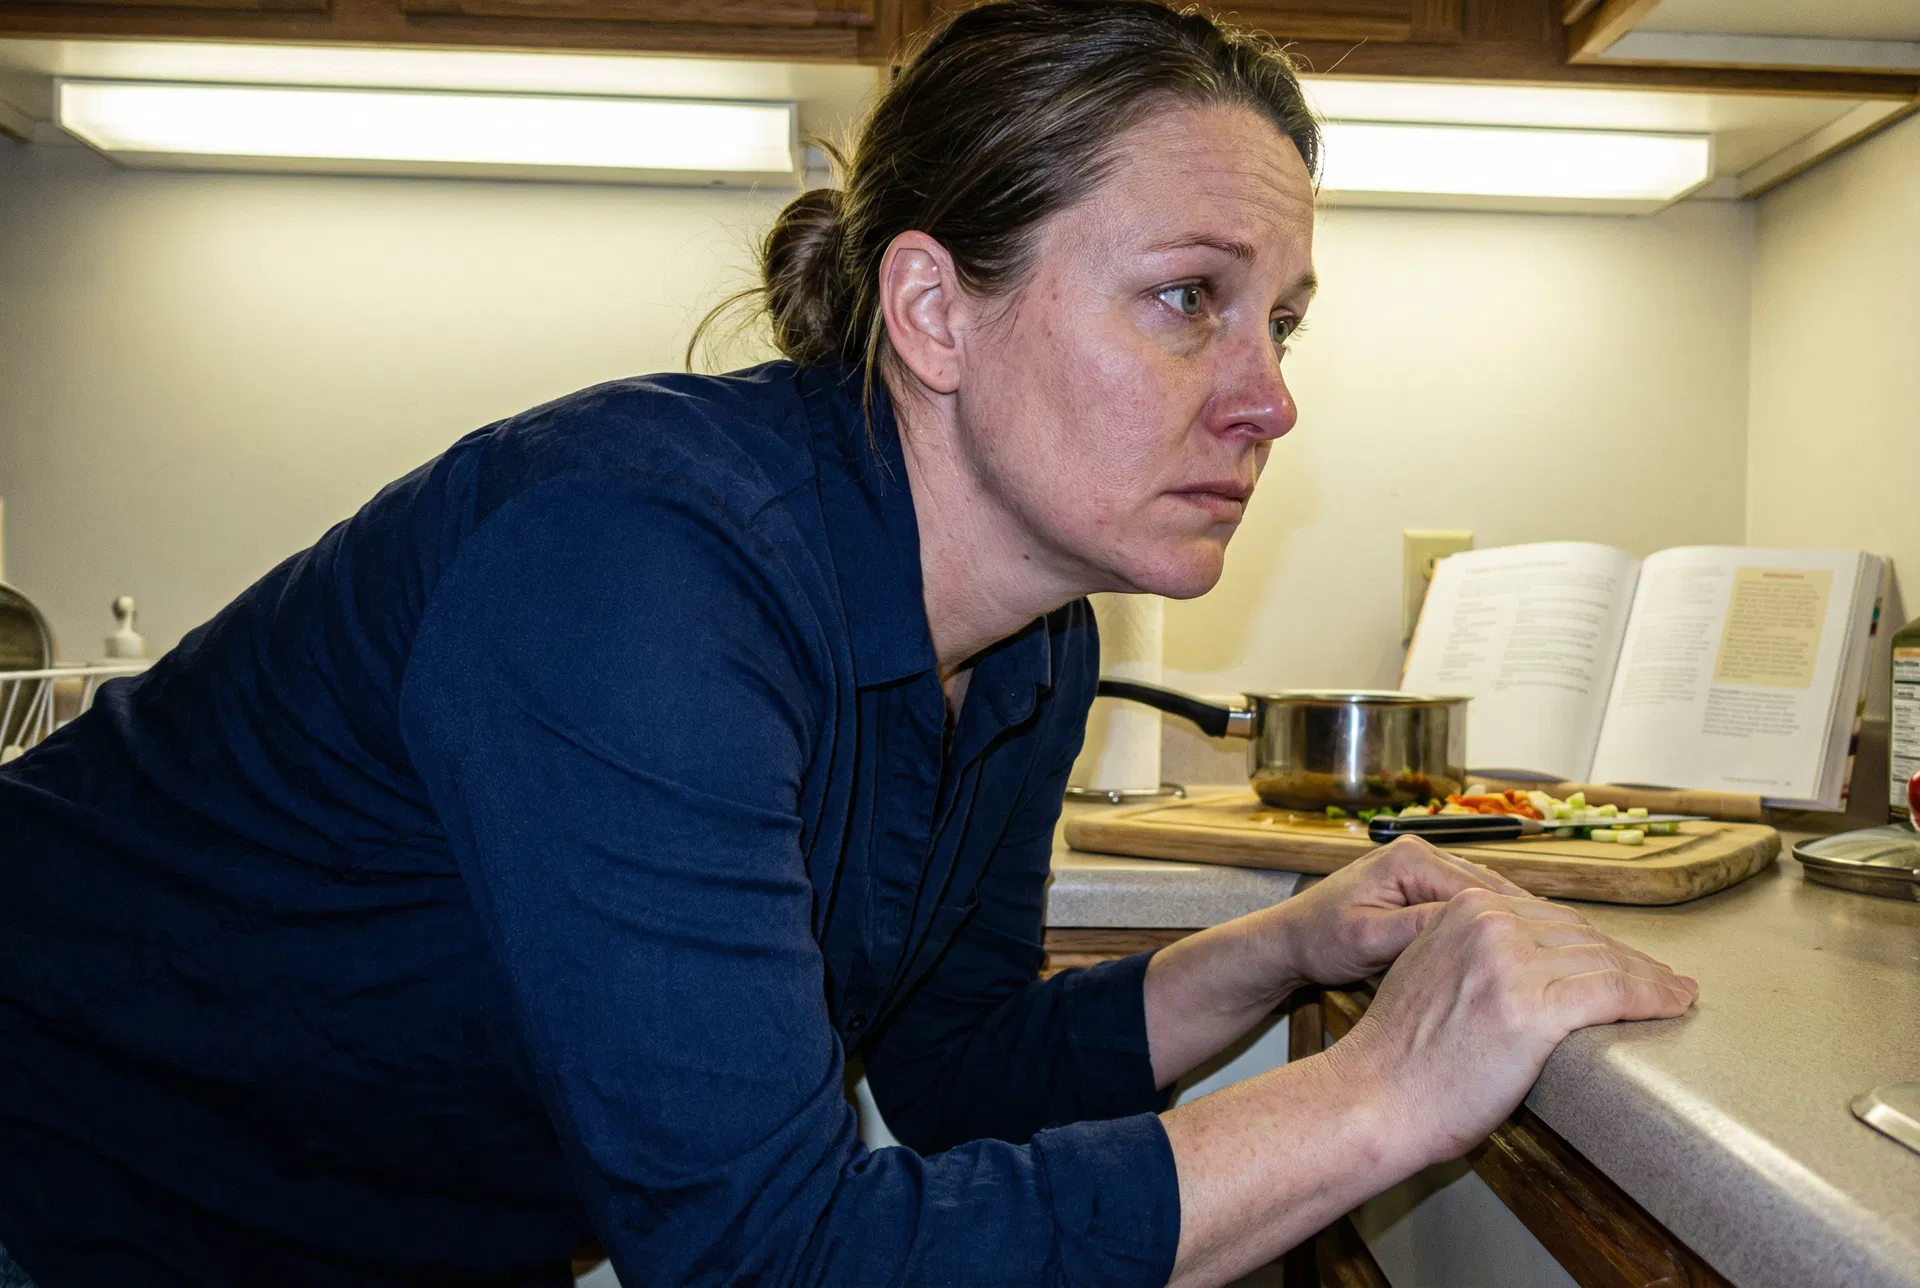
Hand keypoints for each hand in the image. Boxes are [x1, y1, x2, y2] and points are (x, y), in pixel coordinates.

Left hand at [1265, 835, 1531, 988]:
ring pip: (1486, 900)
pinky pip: (1471, 909)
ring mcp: (1425, 869)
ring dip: (1515, 927)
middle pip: (1491, 892)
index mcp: (1410, 858)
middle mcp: (1423, 854)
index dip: (1520, 923)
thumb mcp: (1367, 940)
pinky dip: (1493, 929)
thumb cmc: (1320, 939)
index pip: (1480, 891)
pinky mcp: (1423, 888)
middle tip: (1568, 956)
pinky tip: (1517, 956)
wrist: (1291, 938)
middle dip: (1526, 923)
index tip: (1553, 953)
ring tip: (1552, 958)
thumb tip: (1473, 927)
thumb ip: (1417, 930)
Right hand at [1331, 886, 1698, 1170]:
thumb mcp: (1429, 969)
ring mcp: (1513, 965)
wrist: (1374, 1096)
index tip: (1624, 956)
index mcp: (1465, 910)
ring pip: (1605, 962)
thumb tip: (1528, 960)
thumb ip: (1473, 951)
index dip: (1596, 940)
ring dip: (1650, 978)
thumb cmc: (1400, 1052)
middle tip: (1661, 978)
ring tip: (1675, 993)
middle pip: (1583, 936)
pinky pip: (1614, 993)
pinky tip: (1673, 1004)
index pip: (1551, 918)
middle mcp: (1491, 925)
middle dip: (1627, 958)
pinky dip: (1653, 998)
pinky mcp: (1535, 1010)